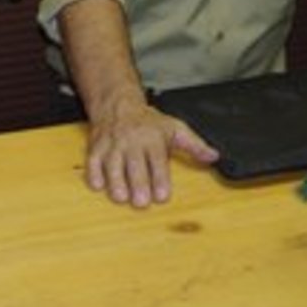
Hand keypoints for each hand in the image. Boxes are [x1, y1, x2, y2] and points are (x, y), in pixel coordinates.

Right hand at [83, 96, 218, 208]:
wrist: (118, 105)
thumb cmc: (148, 122)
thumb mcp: (175, 128)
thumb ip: (194, 145)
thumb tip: (213, 156)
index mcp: (153, 138)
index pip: (157, 159)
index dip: (159, 178)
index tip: (162, 195)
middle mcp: (132, 141)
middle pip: (134, 164)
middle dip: (137, 183)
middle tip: (141, 202)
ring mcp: (113, 145)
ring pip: (112, 163)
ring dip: (116, 181)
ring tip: (121, 198)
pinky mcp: (97, 147)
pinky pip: (93, 160)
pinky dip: (94, 173)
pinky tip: (98, 185)